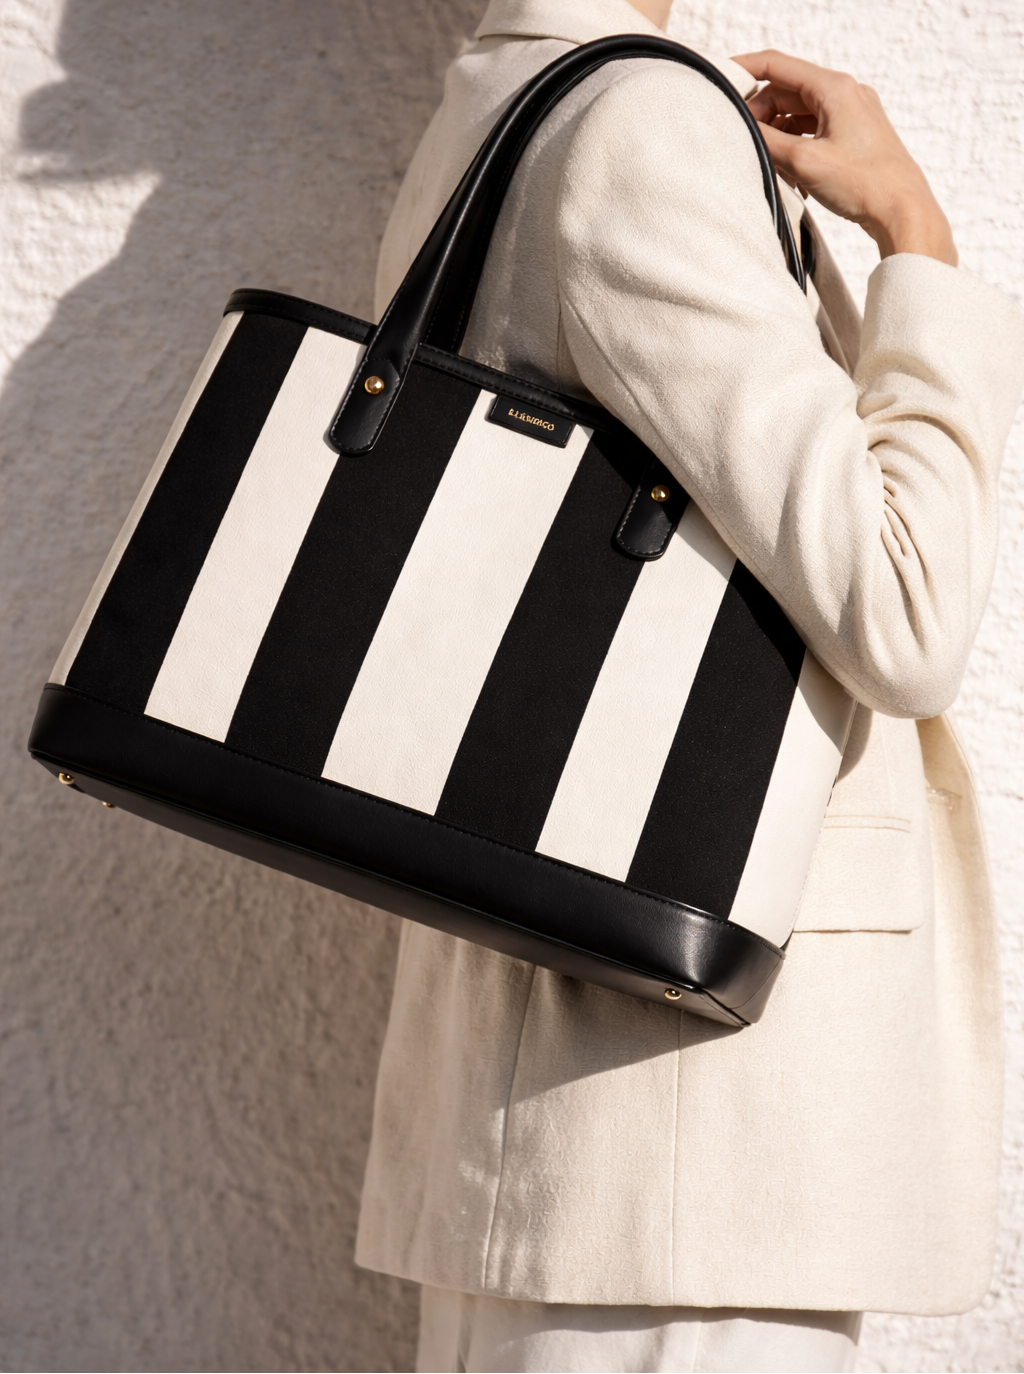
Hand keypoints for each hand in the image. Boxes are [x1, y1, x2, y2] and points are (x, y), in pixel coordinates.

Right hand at [732, 50, 956, 265]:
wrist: (903, 210)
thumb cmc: (863, 184)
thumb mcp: (804, 162)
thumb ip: (767, 141)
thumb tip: (742, 128)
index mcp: (834, 88)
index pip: (777, 65)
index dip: (744, 70)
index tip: (719, 79)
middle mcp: (845, 93)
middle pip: (786, 92)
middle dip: (761, 115)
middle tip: (744, 142)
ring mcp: (851, 113)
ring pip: (798, 114)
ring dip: (778, 135)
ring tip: (769, 165)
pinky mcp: (854, 134)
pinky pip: (813, 131)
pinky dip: (795, 146)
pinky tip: (790, 174)